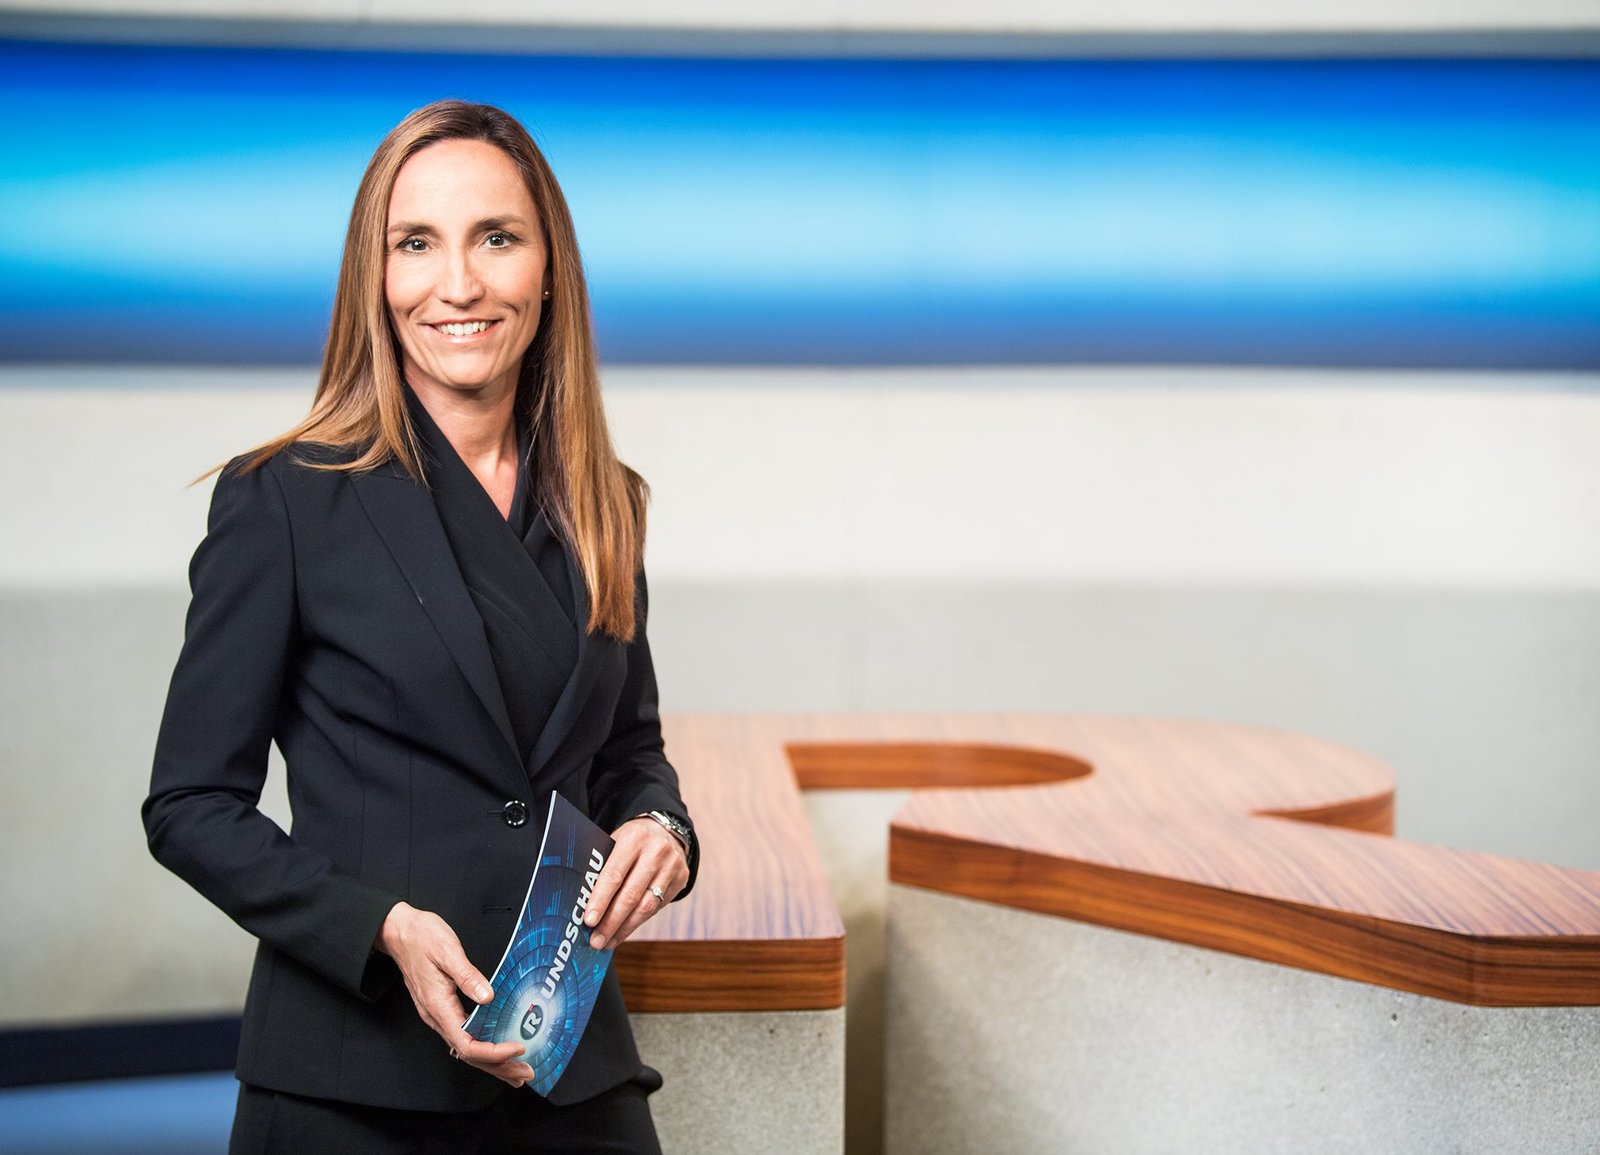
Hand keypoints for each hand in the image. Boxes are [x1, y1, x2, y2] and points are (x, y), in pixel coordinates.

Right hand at [376, 901, 532, 1087]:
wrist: (399, 932)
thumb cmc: (421, 937)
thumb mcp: (447, 950)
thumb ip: (468, 975)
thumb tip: (489, 996)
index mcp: (438, 1006)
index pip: (468, 1044)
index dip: (494, 1051)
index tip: (518, 1047)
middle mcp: (437, 1017)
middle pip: (469, 1055)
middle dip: (498, 1066)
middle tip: (525, 1073)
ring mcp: (439, 1015)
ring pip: (466, 1049)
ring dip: (493, 1063)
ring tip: (516, 1071)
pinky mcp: (443, 1009)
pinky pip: (464, 1037)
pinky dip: (484, 1048)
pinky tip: (497, 1050)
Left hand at [584, 817, 689, 950]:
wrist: (666, 831)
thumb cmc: (632, 840)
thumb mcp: (616, 841)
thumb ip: (602, 865)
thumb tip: (582, 901)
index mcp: (634, 838)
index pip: (614, 875)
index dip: (600, 900)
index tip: (588, 922)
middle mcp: (656, 852)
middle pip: (631, 895)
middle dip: (611, 922)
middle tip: (596, 941)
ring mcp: (672, 867)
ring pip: (646, 907)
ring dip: (624, 928)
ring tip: (608, 942)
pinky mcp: (680, 880)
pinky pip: (656, 908)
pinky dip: (637, 922)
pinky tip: (624, 930)